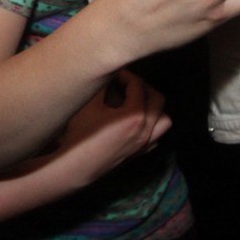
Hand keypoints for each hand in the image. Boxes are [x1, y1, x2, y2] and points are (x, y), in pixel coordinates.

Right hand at [49, 70, 170, 187]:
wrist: (76, 166)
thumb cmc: (80, 135)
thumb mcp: (90, 105)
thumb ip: (103, 86)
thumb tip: (109, 73)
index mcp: (134, 116)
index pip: (138, 87)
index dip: (126, 76)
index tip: (115, 74)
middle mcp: (145, 131)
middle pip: (158, 100)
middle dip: (144, 88)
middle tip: (127, 84)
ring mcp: (144, 144)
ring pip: (164, 121)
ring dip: (154, 108)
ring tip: (137, 102)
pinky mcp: (139, 154)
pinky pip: (156, 136)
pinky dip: (152, 125)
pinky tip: (135, 121)